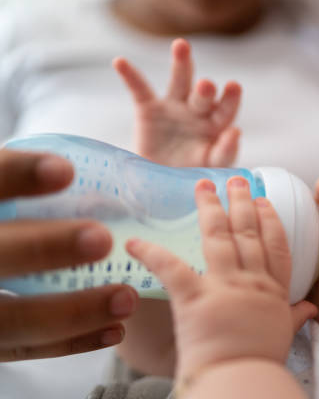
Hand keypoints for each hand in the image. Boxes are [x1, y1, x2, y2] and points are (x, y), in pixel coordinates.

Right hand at [0, 149, 137, 360]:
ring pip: (9, 319)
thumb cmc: (7, 220)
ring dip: (71, 311)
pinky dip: (70, 342)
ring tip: (126, 298)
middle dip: (44, 248)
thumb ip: (26, 182)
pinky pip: (21, 349)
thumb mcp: (5, 193)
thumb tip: (93, 149)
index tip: (65, 171)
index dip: (17, 175)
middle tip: (102, 240)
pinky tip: (115, 329)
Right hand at [113, 38, 241, 167]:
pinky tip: (120, 62)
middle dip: (205, 89)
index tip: (234, 87)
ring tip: (181, 46)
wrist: (162, 184)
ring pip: (179, 82)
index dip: (230, 99)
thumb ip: (225, 151)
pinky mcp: (148, 110)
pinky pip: (140, 90)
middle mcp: (197, 111)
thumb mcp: (212, 166)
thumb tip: (236, 130)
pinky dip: (130, 76)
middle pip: (202, 94)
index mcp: (216, 124)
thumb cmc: (194, 173)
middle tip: (206, 85)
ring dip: (181, 64)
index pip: (226, 110)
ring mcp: (173, 107)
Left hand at [126, 176, 316, 383]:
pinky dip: (152, 254)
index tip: (264, 200)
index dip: (269, 219)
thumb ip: (296, 316)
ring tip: (204, 186)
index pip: (275, 246)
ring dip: (211, 208)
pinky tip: (135, 242)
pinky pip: (172, 269)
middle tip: (236, 179)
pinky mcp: (195, 297)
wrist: (242, 380)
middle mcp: (251, 281)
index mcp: (272, 290)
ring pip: (219, 237)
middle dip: (241, 202)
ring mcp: (225, 286)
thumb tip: (311, 307)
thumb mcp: (284, 334)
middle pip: (248, 232)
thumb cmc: (261, 361)